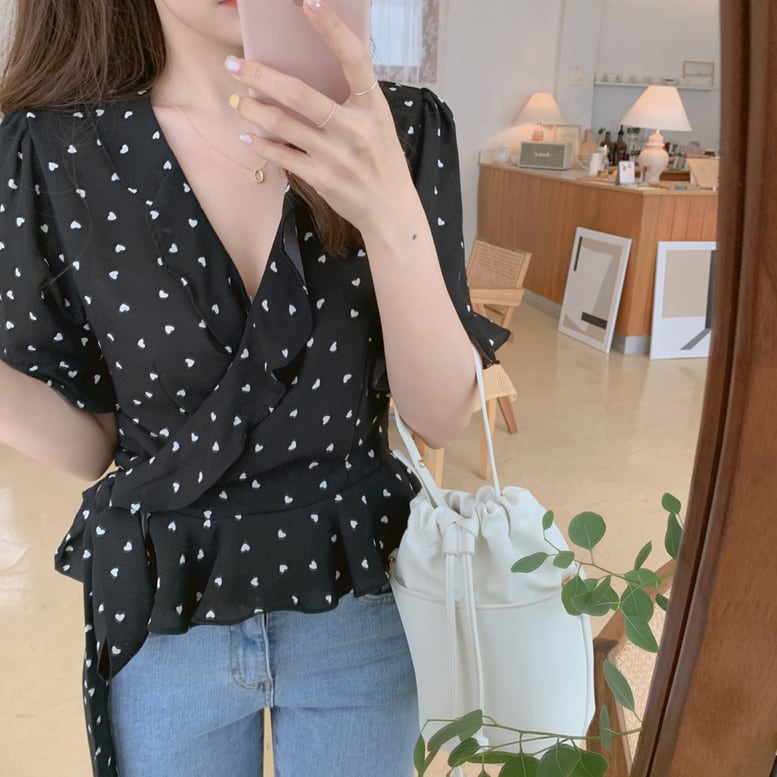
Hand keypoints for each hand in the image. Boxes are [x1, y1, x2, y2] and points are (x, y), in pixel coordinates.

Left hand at [225, 0, 413, 231]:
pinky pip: (282, 156)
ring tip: (239, 100)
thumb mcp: (378, 123)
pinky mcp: (321, 178)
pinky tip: (249, 136)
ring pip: (283, 125)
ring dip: (253, 110)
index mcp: (373, 107)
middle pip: (300, 94)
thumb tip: (315, 68)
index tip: (309, 4)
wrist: (390, 210)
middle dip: (262, 76)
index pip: (353, 59)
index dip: (332, 29)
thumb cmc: (382, 162)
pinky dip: (262, 145)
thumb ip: (353, 99)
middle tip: (235, 64)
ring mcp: (335, 155)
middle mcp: (354, 129)